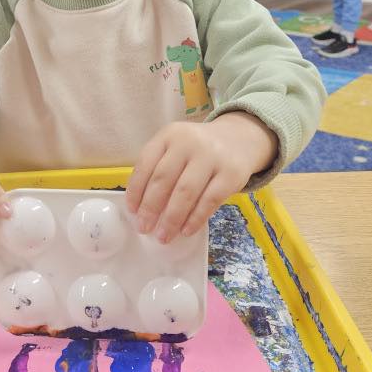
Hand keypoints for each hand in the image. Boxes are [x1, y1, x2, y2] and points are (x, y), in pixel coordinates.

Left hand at [126, 112, 278, 242]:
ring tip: (163, 236)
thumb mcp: (176, 149)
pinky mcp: (231, 173)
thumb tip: (142, 209)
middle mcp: (189, 142)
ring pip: (185, 192)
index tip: (132, 211)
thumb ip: (159, 169)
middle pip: (164, 179)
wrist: (239, 139)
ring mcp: (212, 156)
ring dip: (172, 218)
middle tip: (144, 228)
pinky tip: (186, 231)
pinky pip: (210, 200)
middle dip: (151, 207)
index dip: (136, 190)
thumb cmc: (198, 151)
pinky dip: (195, 218)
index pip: (146, 163)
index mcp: (169, 135)